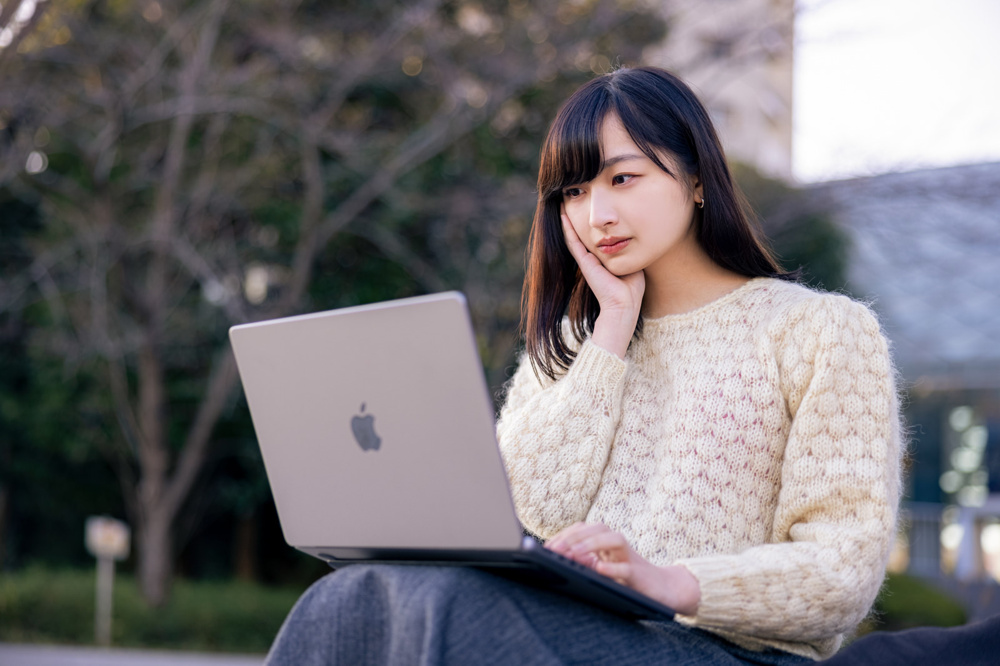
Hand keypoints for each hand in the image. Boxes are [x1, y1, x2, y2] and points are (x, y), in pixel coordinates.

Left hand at [546, 522, 700, 615]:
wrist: (663, 590)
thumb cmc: (628, 580)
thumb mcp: (602, 570)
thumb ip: (585, 563)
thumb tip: (560, 559)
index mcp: (606, 543)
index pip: (583, 530)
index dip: (565, 535)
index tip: (548, 547)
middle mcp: (618, 545)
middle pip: (596, 529)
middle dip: (574, 538)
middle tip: (555, 550)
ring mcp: (630, 557)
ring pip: (613, 540)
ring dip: (592, 544)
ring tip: (574, 554)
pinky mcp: (640, 574)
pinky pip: (627, 567)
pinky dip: (613, 567)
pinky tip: (599, 568)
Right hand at [561, 213, 643, 358]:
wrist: (624, 303)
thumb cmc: (631, 288)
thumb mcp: (631, 262)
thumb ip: (629, 250)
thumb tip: (636, 236)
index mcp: (602, 259)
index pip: (595, 237)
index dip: (590, 223)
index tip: (588, 207)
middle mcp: (592, 258)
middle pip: (583, 234)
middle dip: (577, 218)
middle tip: (570, 200)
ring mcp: (586, 260)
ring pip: (574, 235)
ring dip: (568, 220)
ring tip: (562, 202)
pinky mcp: (584, 263)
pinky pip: (574, 242)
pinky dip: (568, 228)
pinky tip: (563, 215)